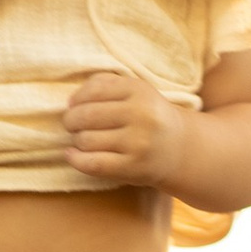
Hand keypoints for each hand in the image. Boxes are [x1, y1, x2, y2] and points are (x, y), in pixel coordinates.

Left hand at [63, 68, 184, 186]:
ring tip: (82, 139)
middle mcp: (141, 115)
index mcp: (140, 90)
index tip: (73, 106)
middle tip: (71, 125)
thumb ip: (104, 83)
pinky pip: (93, 163)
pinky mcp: (134, 167)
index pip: (94, 90)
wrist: (179, 149)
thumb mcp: (134, 91)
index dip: (76, 99)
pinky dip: (75, 159)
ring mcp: (138, 143)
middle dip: (71, 121)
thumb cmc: (148, 116)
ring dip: (77, 140)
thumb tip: (71, 101)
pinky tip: (71, 155)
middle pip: (86, 116)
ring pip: (86, 140)